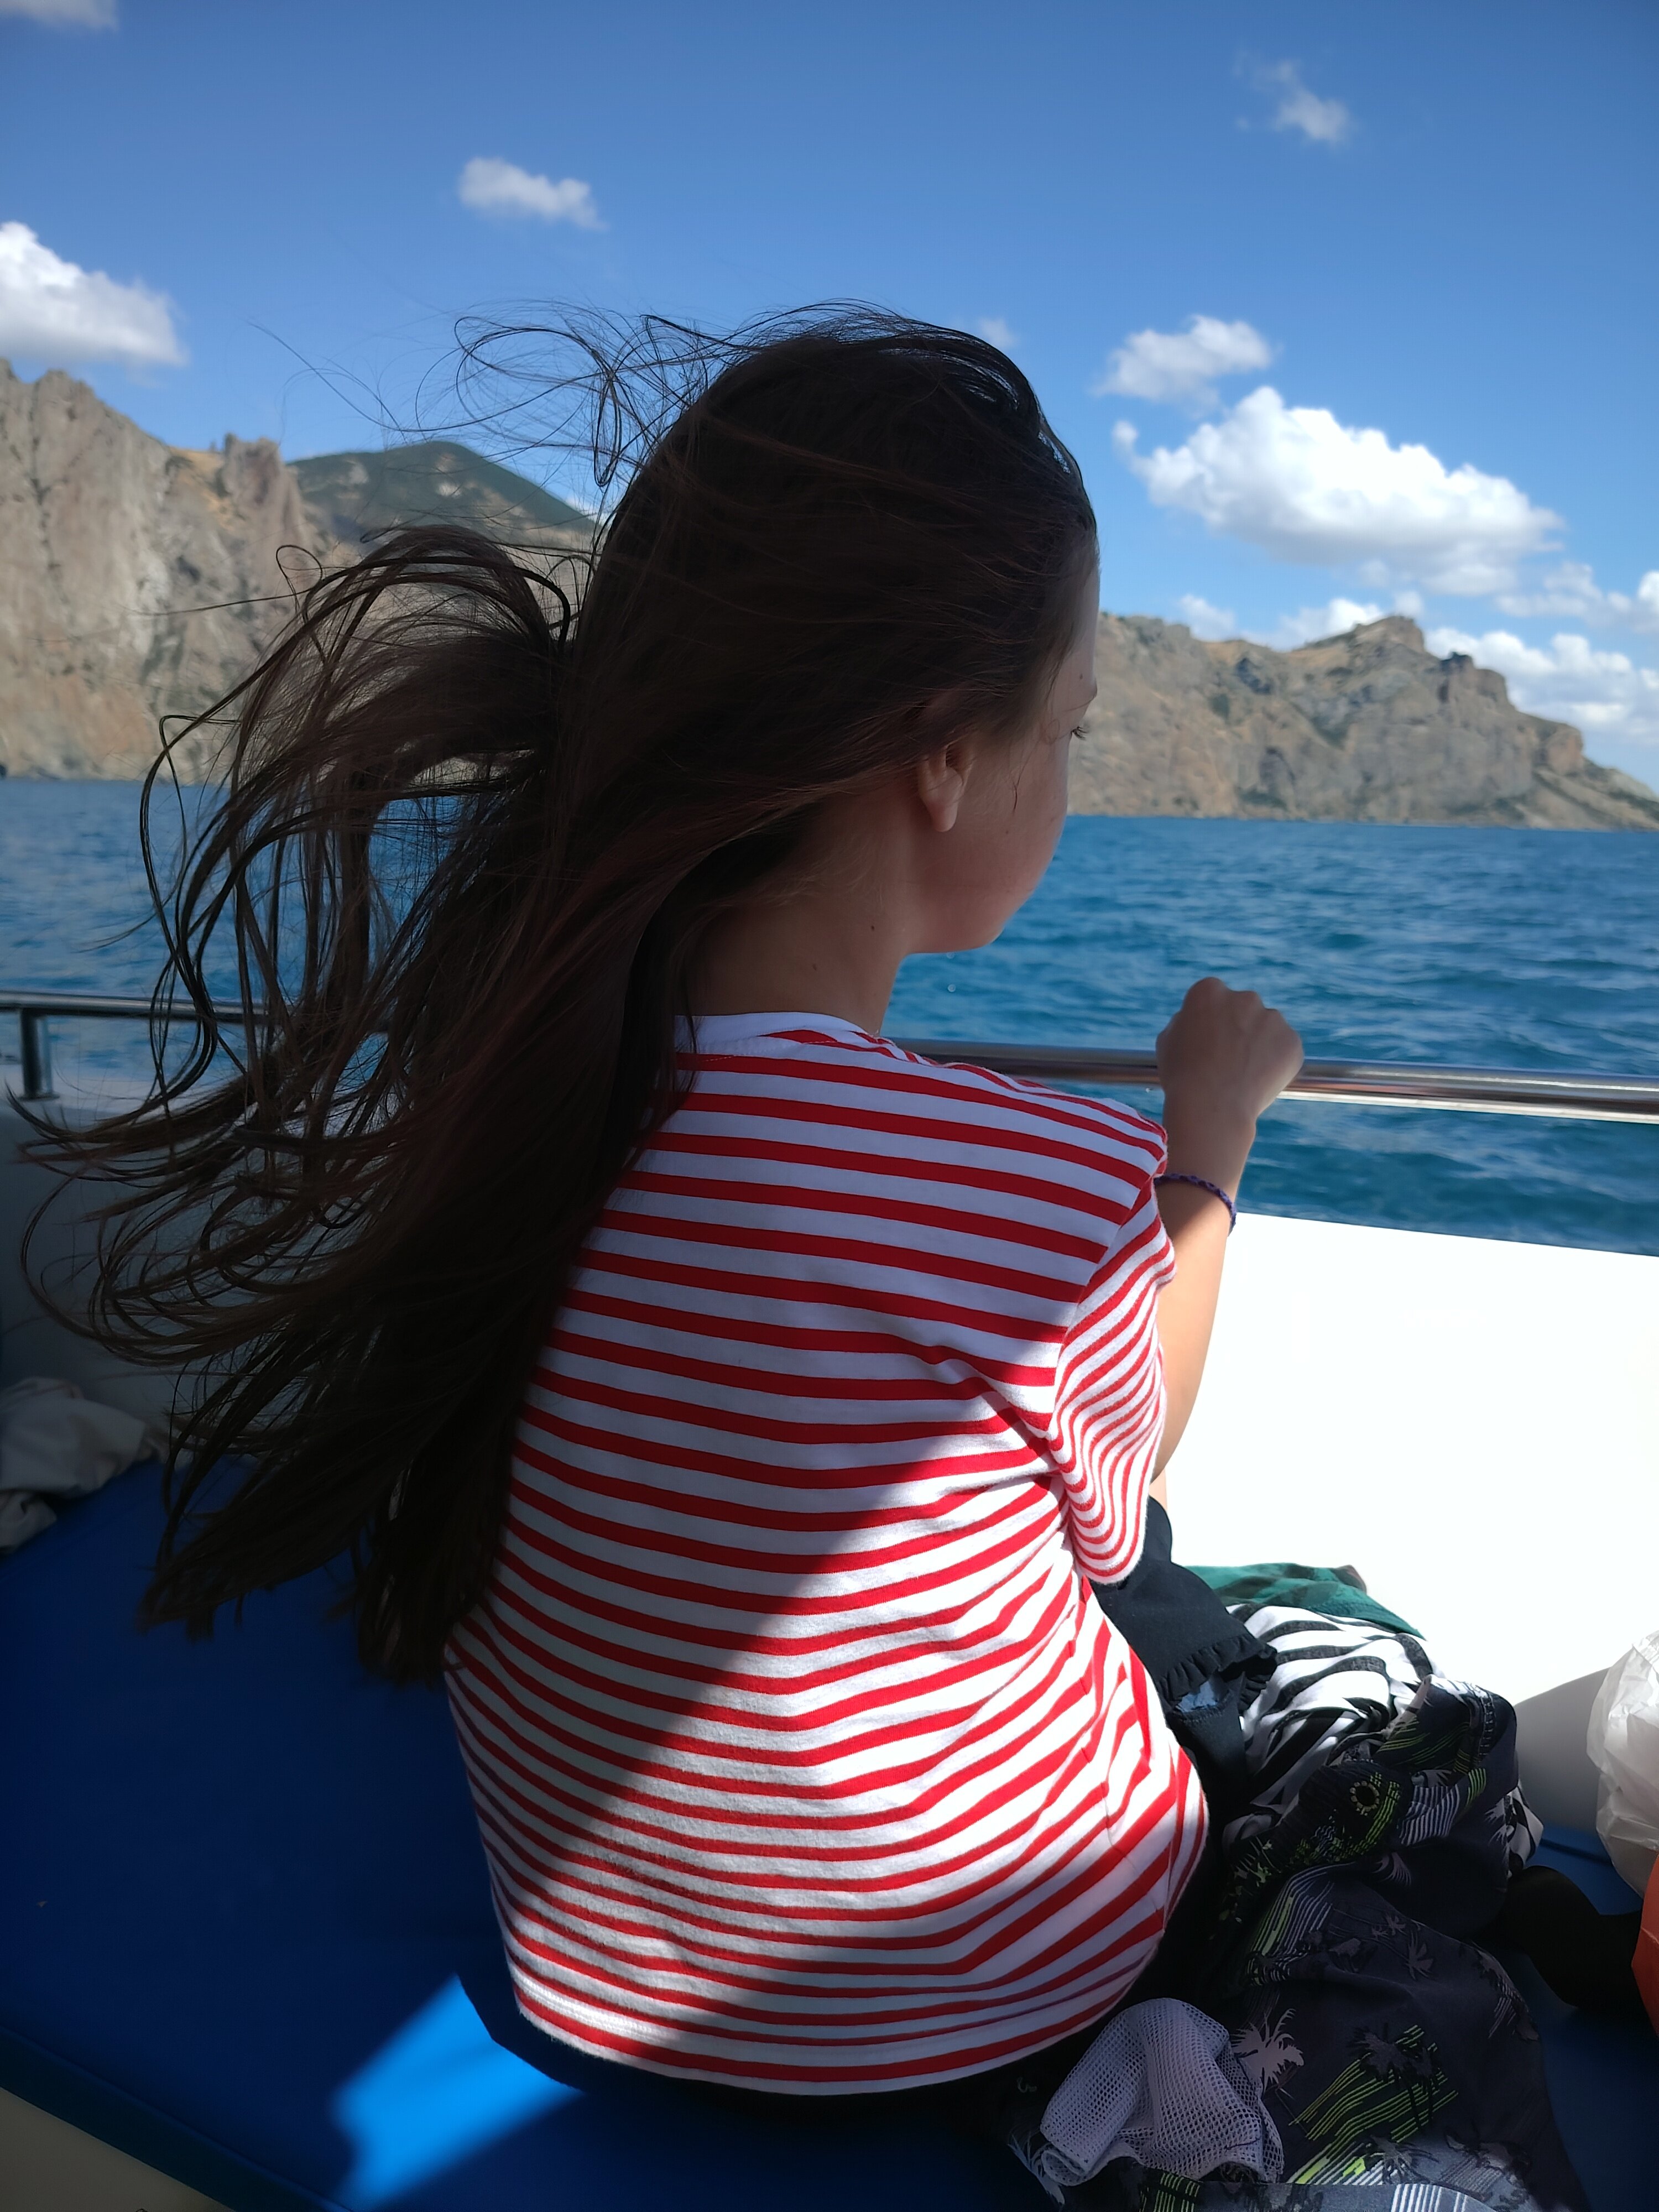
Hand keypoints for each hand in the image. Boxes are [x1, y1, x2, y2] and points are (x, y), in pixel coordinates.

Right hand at [1156, 977, 1302, 1191]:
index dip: (1210, 1022)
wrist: (1212, 1108)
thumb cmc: (1182, 1076)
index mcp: (1209, 991)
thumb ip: (1184, 1023)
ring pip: (1267, 1027)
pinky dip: (1277, 1062)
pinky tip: (1259, 1081)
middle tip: (1228, 1059)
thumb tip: (1195, 1020)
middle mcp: (1243, 997)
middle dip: (1239, 1028)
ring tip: (1243, 1074)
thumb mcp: (1168, 1042)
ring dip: (1260, 1044)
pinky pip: (1285, 1049)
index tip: (1208, 1042)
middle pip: (1243, 1009)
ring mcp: (1272, 1018)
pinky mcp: (1292, 1041)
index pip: (1214, 998)